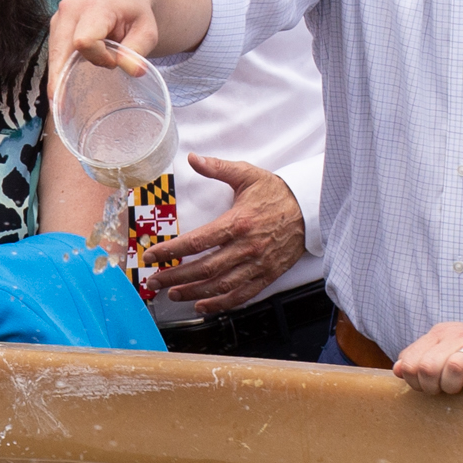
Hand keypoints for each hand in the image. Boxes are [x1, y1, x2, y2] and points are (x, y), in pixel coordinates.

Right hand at [46, 0, 161, 97]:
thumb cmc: (132, 12)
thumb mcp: (147, 30)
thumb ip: (138, 50)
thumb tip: (131, 70)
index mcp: (96, 6)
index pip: (84, 41)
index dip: (98, 57)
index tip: (114, 61)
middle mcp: (70, 10)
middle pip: (59, 50)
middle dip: (64, 76)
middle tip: (61, 104)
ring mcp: (58, 18)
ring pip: (54, 54)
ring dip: (64, 71)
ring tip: (68, 90)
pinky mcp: (54, 27)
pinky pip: (54, 52)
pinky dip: (60, 68)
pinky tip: (62, 84)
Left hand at [143, 154, 305, 313]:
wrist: (311, 209)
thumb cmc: (276, 192)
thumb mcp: (247, 174)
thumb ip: (218, 168)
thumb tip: (193, 158)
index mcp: (238, 223)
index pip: (197, 241)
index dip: (171, 251)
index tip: (151, 256)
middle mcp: (247, 247)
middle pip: (205, 268)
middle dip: (176, 277)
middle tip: (155, 280)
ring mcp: (258, 264)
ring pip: (222, 285)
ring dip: (194, 292)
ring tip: (173, 294)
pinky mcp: (268, 275)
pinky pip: (243, 295)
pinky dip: (221, 303)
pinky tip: (203, 305)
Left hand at [393, 320, 462, 394]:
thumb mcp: (447, 352)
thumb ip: (421, 359)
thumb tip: (398, 370)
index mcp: (441, 333)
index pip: (410, 361)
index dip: (414, 381)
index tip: (427, 388)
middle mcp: (460, 335)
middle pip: (428, 366)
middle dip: (432, 386)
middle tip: (446, 391)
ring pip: (454, 366)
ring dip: (453, 385)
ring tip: (462, 388)